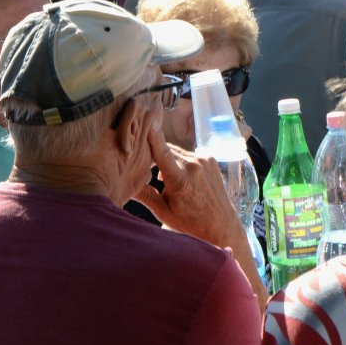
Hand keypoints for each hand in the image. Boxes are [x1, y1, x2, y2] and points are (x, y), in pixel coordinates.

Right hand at [135, 128, 239, 248]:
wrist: (220, 224)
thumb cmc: (190, 222)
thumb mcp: (164, 212)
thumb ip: (145, 195)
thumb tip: (124, 184)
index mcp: (180, 180)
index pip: (163, 152)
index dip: (153, 136)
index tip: (147, 120)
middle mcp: (194, 165)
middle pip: (166, 150)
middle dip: (155, 157)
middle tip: (149, 173)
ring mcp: (204, 160)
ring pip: (177, 151)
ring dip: (169, 160)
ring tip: (168, 181)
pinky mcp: (210, 158)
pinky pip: (188, 154)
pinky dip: (181, 161)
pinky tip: (181, 178)